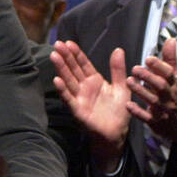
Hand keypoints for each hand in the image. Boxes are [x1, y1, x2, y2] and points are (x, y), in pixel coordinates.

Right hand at [51, 40, 129, 171]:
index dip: (76, 53)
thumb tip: (118, 49)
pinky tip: (56, 80)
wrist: (117, 133)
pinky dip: (63, 90)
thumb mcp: (122, 88)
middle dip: (65, 57)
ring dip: (61, 69)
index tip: (69, 42)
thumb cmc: (120, 112)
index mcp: (94, 80)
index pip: (83, 64)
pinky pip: (69, 99)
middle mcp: (84, 88)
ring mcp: (79, 98)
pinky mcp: (78, 110)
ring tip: (54, 56)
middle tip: (57, 44)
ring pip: (68, 80)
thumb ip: (118, 70)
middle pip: (73, 69)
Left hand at [127, 38, 176, 142]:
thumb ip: (170, 60)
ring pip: (153, 101)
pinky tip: (128, 104)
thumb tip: (170, 40)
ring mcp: (164, 110)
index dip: (159, 66)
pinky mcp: (156, 122)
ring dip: (140, 91)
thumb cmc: (176, 96)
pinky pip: (147, 117)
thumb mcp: (176, 78)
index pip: (169, 74)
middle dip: (149, 77)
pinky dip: (137, 111)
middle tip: (135, 69)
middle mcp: (170, 97)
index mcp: (175, 85)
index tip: (148, 59)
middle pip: (161, 86)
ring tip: (129, 81)